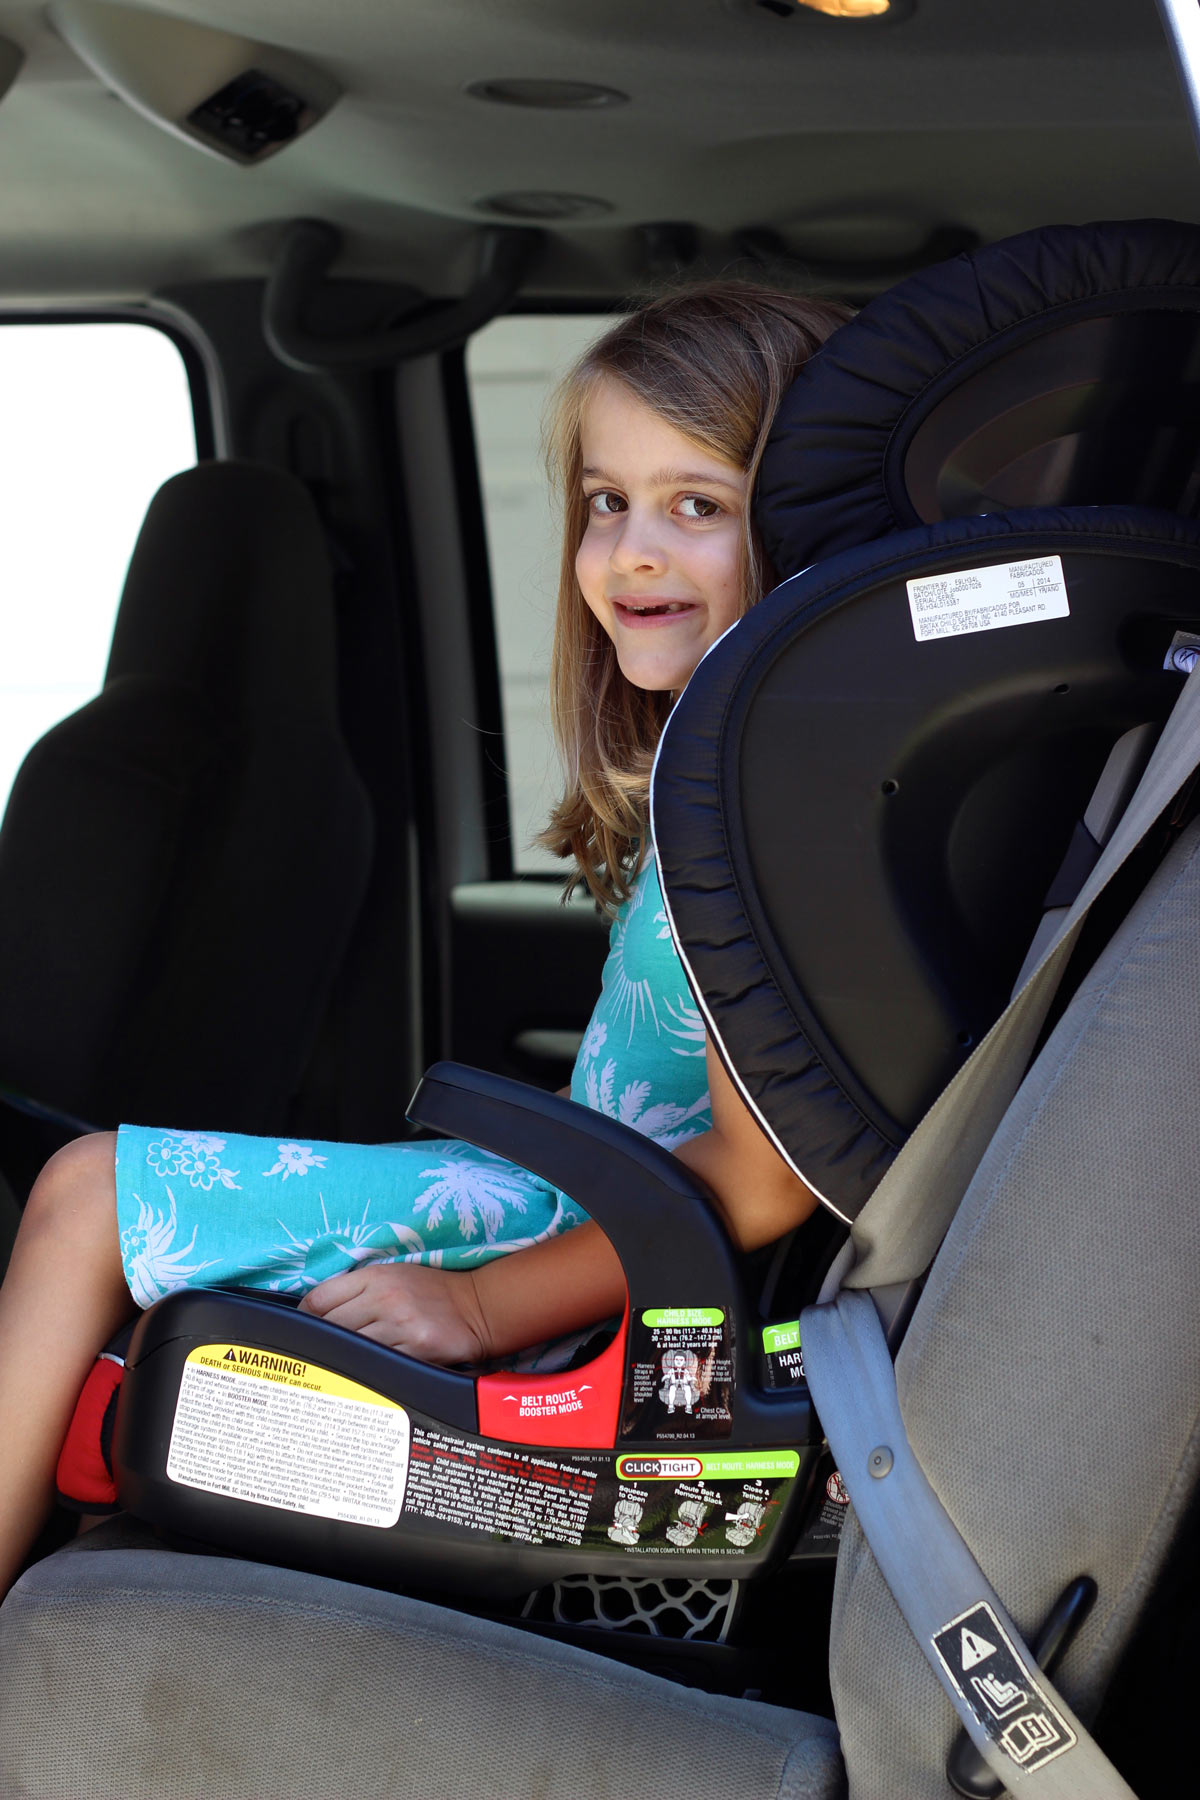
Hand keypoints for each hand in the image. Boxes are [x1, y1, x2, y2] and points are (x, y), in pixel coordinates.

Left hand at [297, 1261, 489, 1365]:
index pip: (320, 1298)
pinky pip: (380, 1365)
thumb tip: (316, 1313)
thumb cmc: (433, 1291)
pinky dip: (370, 1371)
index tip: (303, 1332)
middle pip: (331, 1327)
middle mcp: (386, 1298)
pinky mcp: (417, 1350)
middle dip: (322, 1344)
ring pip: (352, 1349)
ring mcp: (401, 1325)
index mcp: (376, 1276)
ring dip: (344, 1360)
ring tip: (340, 1368)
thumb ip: (357, 1289)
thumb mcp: (394, 1275)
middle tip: (318, 1356)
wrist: (478, 1306)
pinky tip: (367, 1374)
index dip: (304, 1318)